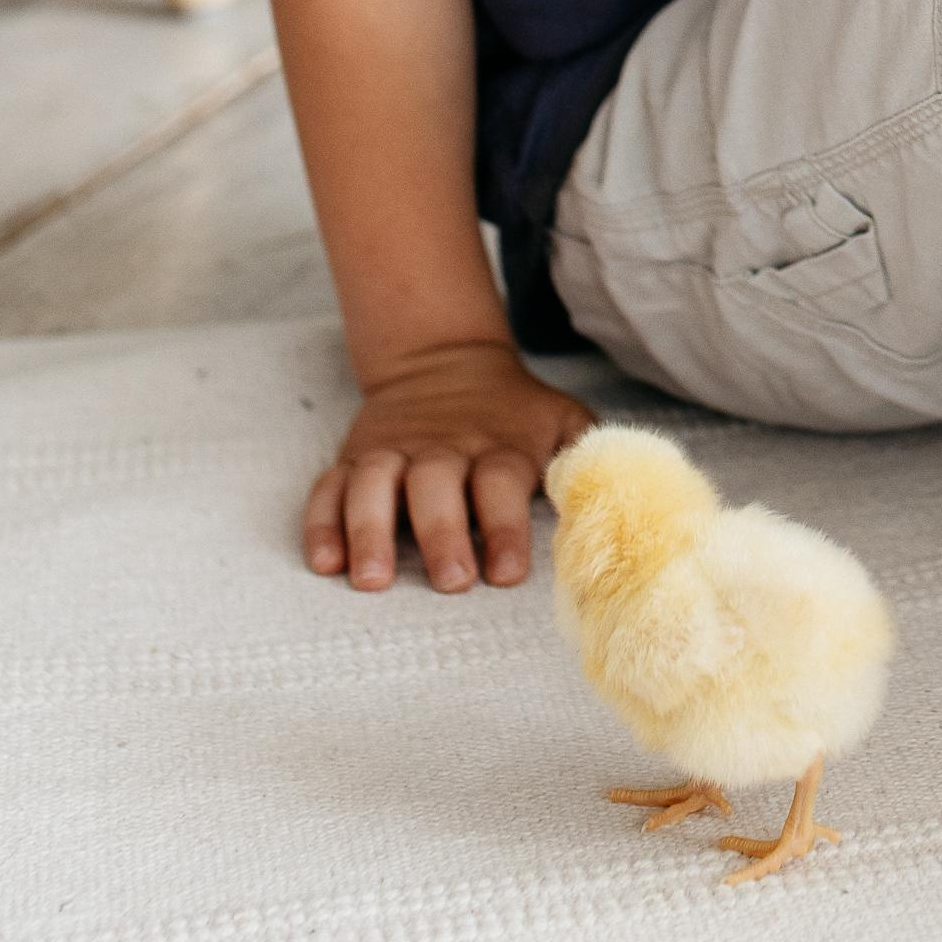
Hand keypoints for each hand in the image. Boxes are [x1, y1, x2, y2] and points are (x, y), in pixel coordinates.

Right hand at [304, 338, 592, 593]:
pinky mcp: (355, 457)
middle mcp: (443, 448)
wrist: (449, 361)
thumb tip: (619, 499)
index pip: (501, 483)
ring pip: (374, 485)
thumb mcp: (561, 422)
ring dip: (370, 531)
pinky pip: (329, 488)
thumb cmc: (516, 414)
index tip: (508, 573)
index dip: (505, 527)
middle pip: (436, 486)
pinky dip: (322, 523)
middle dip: (442, 534)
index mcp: (499, 445)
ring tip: (370, 580)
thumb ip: (587, 456)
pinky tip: (324, 562)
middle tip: (450, 581)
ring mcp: (394, 451)